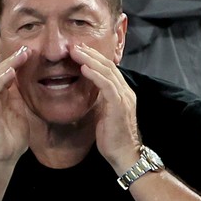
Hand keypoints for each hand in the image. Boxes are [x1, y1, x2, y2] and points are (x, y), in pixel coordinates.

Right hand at [0, 45, 34, 164]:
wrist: (1, 159)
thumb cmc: (11, 141)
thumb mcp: (20, 114)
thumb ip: (21, 99)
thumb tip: (28, 85)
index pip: (6, 73)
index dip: (17, 61)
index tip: (30, 52)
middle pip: (0, 70)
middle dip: (14, 58)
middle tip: (28, 47)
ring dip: (10, 64)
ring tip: (22, 54)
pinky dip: (2, 80)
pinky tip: (11, 72)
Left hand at [70, 43, 139, 169]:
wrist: (125, 155)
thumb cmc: (113, 139)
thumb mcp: (105, 115)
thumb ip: (101, 101)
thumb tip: (90, 92)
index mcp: (122, 93)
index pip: (109, 69)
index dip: (94, 58)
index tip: (79, 51)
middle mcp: (125, 92)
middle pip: (108, 65)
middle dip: (90, 54)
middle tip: (74, 45)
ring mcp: (123, 98)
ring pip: (107, 71)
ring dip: (90, 59)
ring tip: (75, 51)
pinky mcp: (119, 106)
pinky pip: (107, 85)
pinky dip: (95, 74)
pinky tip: (84, 68)